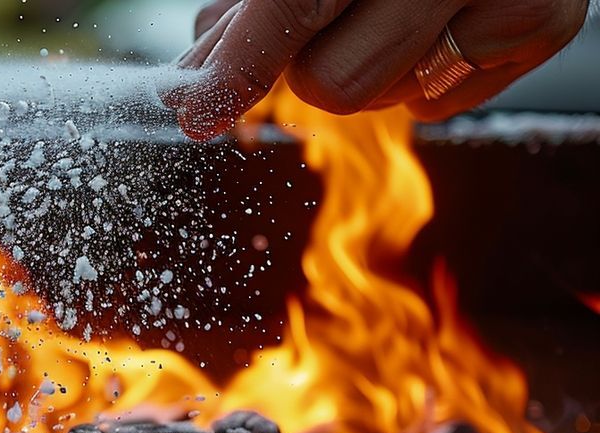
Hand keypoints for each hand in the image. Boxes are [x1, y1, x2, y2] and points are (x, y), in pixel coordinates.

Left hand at [165, 0, 589, 138]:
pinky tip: (432, 21)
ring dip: (366, 66)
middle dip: (309, 66)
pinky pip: (437, 102)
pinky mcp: (544, 23)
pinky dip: (419, 73)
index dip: (242, 64)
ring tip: (384, 7)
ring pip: (385, 98)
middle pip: (335, 84)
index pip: (296, 2)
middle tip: (322, 23)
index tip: (199, 111)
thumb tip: (198, 76)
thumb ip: (253, 5)